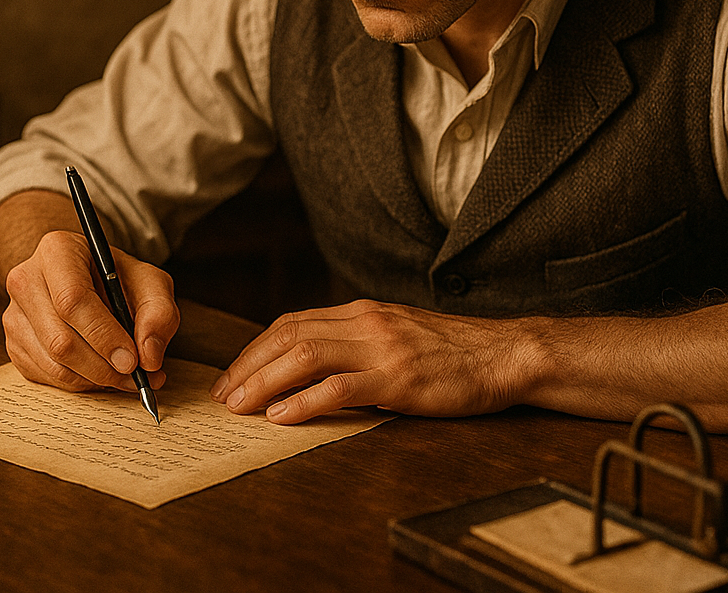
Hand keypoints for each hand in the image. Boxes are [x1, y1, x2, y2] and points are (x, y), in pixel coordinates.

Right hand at [2, 229, 179, 391]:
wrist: (89, 280)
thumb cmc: (118, 279)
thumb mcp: (150, 283)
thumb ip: (159, 314)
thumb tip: (149, 357)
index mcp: (57, 251)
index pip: (72, 300)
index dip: (103, 336)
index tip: (132, 360)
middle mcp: (26, 280)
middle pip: (60, 339)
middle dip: (104, 366)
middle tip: (136, 376)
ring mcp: (14, 314)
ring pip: (53, 363)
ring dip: (96, 379)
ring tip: (126, 376)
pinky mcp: (14, 344)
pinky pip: (47, 376)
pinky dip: (81, 383)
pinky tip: (101, 372)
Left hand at [209, 300, 530, 423]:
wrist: (504, 354)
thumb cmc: (453, 352)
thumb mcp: (397, 335)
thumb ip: (357, 343)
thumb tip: (311, 366)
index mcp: (362, 312)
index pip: (292, 324)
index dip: (255, 350)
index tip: (232, 376)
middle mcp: (366, 322)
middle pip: (288, 337)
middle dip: (248, 367)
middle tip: (223, 396)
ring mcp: (382, 348)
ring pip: (305, 357)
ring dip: (264, 382)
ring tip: (240, 407)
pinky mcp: (399, 378)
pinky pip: (340, 387)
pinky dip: (303, 401)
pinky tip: (281, 417)